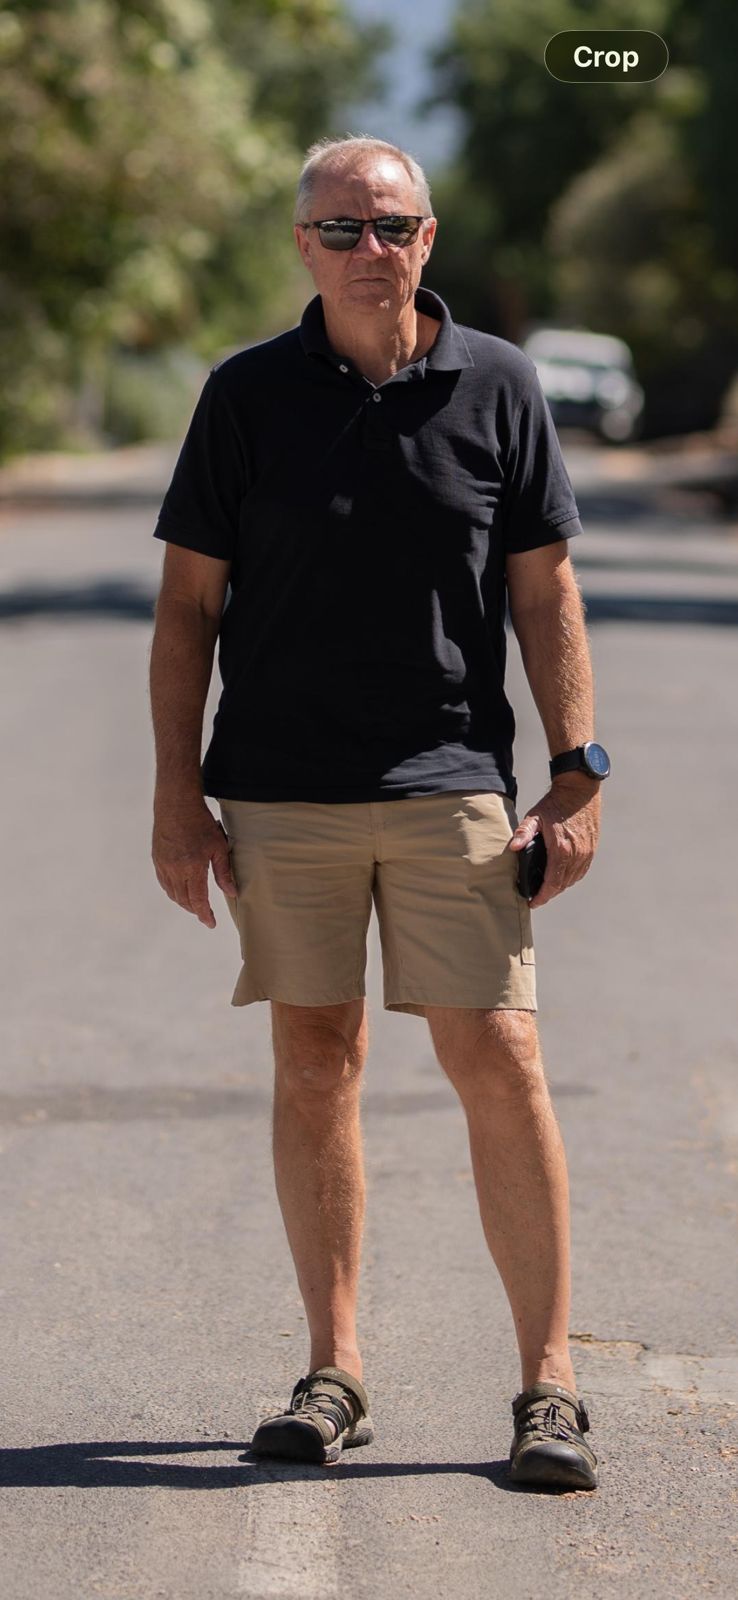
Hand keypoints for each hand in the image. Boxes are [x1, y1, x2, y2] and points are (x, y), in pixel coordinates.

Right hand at [152, 795, 237, 927]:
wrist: (176, 804)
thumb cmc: (200, 823)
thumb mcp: (218, 846)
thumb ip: (224, 872)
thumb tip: (232, 892)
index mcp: (192, 868)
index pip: (198, 900)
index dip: (204, 914)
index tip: (210, 923)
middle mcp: (175, 870)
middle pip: (184, 900)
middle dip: (195, 910)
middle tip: (205, 913)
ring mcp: (163, 865)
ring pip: (172, 893)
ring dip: (183, 902)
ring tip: (195, 904)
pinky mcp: (157, 859)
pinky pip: (164, 882)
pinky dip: (173, 891)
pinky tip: (180, 890)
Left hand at [508, 777, 601, 908]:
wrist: (580, 790)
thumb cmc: (555, 803)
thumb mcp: (535, 816)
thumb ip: (523, 833)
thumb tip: (513, 847)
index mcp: (562, 850)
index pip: (552, 883)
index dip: (542, 896)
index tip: (533, 903)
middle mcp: (577, 855)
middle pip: (562, 884)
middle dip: (549, 894)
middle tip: (537, 898)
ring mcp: (586, 853)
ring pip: (573, 879)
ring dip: (560, 887)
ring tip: (547, 889)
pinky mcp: (592, 849)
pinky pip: (581, 871)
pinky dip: (571, 878)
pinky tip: (562, 877)